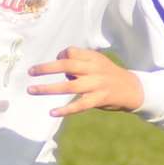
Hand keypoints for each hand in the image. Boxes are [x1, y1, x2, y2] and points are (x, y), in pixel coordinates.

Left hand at [26, 46, 143, 116]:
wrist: (132, 89)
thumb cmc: (107, 74)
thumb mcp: (97, 62)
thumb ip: (78, 62)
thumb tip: (56, 65)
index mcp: (93, 58)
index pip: (71, 52)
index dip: (59, 56)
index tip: (54, 61)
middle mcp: (94, 70)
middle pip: (67, 65)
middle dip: (46, 68)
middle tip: (30, 72)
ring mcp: (97, 85)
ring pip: (69, 87)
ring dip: (48, 89)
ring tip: (32, 90)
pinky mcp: (99, 99)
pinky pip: (80, 105)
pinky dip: (66, 109)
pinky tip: (52, 112)